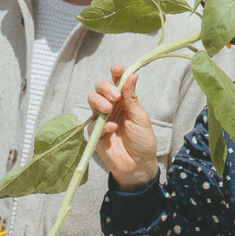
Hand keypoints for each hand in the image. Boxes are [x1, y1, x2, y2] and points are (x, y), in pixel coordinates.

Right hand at [87, 65, 158, 189]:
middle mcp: (111, 107)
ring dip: (99, 101)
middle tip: (115, 96)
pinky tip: (112, 129)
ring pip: (92, 100)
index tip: (117, 69)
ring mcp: (102, 119)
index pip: (117, 82)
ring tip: (108, 109)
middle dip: (105, 88)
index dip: (116, 74)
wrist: (138, 166)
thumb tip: (132, 75)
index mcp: (124, 101)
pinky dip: (102, 124)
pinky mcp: (95, 133)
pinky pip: (93, 123)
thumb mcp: (140, 118)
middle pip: (100, 88)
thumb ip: (132, 98)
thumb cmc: (142, 142)